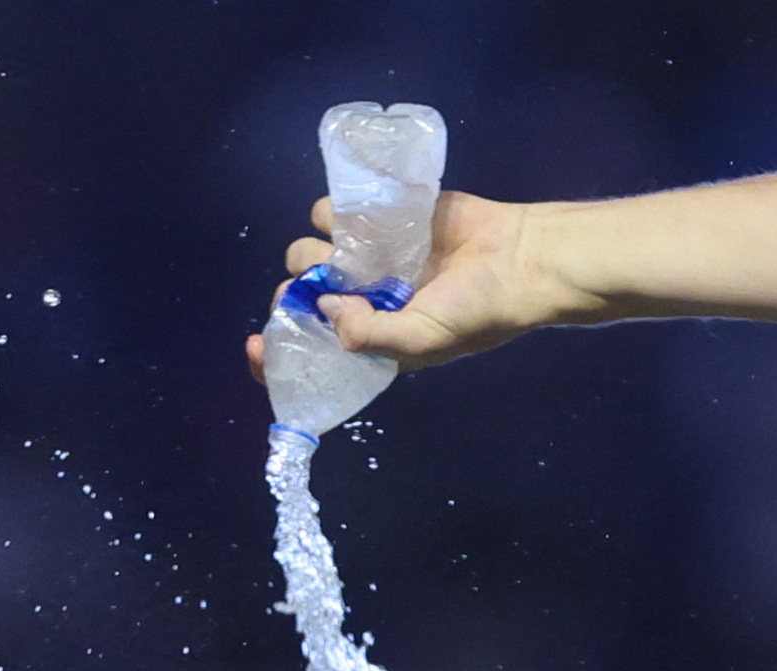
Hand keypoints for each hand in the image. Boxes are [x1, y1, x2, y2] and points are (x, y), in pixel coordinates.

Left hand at [243, 190, 567, 383]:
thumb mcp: (421, 341)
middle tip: (319, 282)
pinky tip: (355, 217)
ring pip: (311, 250)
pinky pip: (341, 212)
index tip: (257, 340)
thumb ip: (368, 336)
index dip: (274, 352)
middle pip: (298, 295)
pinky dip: (337, 212)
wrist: (519, 260)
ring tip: (349, 249)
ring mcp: (369, 258)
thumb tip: (325, 307)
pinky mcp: (382, 220)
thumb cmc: (475, 312)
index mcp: (366, 339)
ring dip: (315, 248)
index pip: (305, 353)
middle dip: (295, 292)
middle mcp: (360, 300)